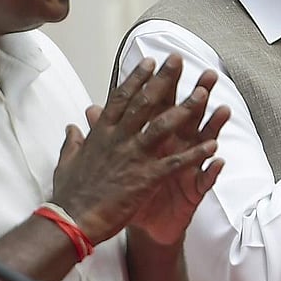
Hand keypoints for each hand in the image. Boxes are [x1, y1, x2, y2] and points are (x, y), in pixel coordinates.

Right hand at [50, 55, 225, 244]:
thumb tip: (74, 126)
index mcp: (101, 133)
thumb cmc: (69, 194)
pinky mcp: (146, 178)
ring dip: (186, 110)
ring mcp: (134, 157)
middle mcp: (119, 139)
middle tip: (178, 60)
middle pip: (145, 102)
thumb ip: (72, 141)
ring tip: (203, 94)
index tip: (149, 61)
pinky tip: (213, 145)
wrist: (73, 220)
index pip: (121, 98)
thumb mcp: (67, 161)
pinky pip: (176, 163)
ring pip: (164, 126)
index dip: (136, 78)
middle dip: (163, 79)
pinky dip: (196, 154)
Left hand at [122, 70, 228, 244]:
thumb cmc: (130, 192)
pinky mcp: (192, 192)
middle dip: (197, 95)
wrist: (144, 227)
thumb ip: (106, 133)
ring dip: (212, 126)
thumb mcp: (116, 160)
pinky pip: (203, 180)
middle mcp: (174, 149)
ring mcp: (186, 169)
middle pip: (186, 116)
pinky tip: (218, 159)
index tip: (167, 63)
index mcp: (154, 139)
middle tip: (207, 75)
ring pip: (202, 144)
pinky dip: (211, 170)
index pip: (160, 107)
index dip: (162, 85)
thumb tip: (90, 110)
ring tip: (222, 110)